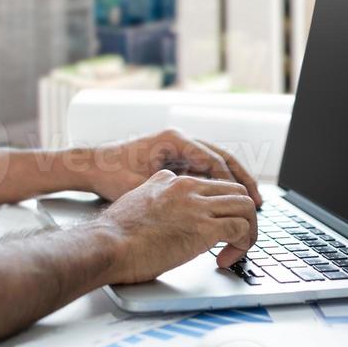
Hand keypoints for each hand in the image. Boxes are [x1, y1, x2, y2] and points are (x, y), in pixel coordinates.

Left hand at [81, 127, 262, 208]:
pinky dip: (218, 182)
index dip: (230, 185)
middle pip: (222, 157)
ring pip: (216, 161)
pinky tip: (227, 199)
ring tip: (251, 200)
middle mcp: (180, 139)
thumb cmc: (110, 173)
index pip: (213, 161)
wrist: (90, 164)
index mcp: (175, 140)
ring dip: (234, 180)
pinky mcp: (175, 156)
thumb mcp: (141, 186)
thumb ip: (170, 193)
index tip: (243, 204)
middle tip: (258, 201)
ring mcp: (179, 146)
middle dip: (242, 179)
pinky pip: (204, 168)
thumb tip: (197, 207)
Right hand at [95, 169, 257, 282]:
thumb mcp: (135, 202)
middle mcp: (188, 187)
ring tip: (236, 250)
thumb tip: (161, 216)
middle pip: (236, 190)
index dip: (219, 209)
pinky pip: (241, 229)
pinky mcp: (204, 228)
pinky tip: (224, 260)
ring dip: (248, 231)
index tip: (216, 229)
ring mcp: (197, 206)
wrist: (106, 244)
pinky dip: (242, 245)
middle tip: (235, 239)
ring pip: (246, 206)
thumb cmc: (114, 234)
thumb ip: (153, 200)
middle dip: (243, 216)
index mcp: (171, 180)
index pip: (212, 186)